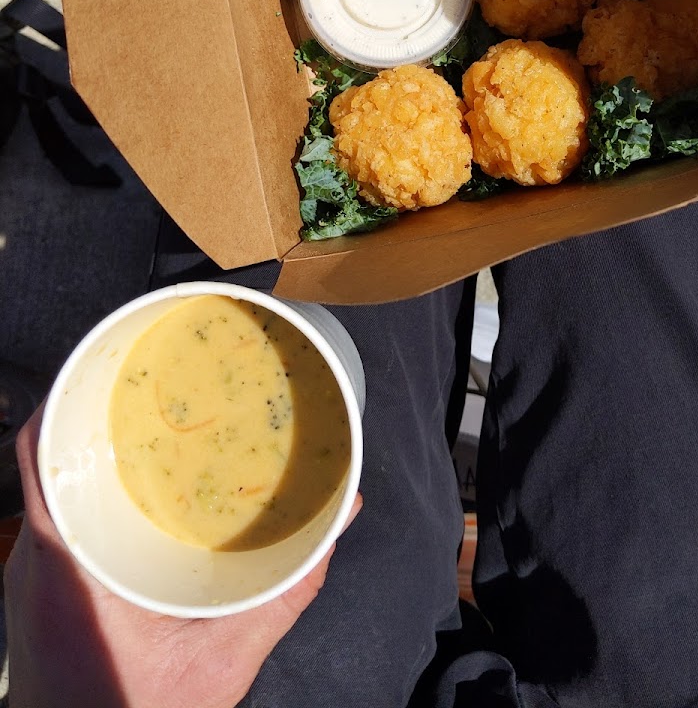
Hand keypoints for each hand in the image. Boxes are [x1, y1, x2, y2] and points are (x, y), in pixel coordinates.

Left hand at [3, 405, 361, 707]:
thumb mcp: (221, 661)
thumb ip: (287, 591)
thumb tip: (341, 512)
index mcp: (65, 559)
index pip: (40, 450)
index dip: (67, 394)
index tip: (114, 360)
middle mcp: (33, 554)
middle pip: (40, 449)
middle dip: (84, 401)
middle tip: (143, 374)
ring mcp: (26, 567)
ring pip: (40, 475)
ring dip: (80, 436)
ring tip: (135, 407)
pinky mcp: (33, 581)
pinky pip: (46, 505)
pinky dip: (78, 474)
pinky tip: (122, 471)